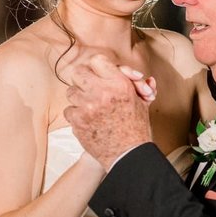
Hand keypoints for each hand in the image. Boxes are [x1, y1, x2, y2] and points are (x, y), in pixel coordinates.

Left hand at [64, 54, 152, 169]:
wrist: (128, 155)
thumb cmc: (137, 130)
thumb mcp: (142, 104)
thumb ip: (140, 88)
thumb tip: (146, 78)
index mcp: (119, 84)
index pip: (97, 61)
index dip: (98, 67)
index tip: (99, 74)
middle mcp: (102, 92)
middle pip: (79, 72)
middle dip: (84, 79)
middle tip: (89, 87)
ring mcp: (87, 107)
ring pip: (71, 92)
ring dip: (79, 97)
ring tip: (89, 105)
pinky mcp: (78, 121)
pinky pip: (69, 110)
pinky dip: (76, 114)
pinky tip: (86, 119)